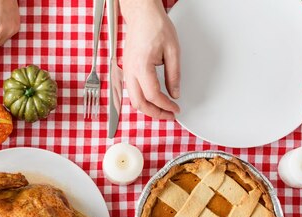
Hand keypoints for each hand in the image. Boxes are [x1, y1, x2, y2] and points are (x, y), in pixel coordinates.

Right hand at [121, 0, 179, 119]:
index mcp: (142, 66)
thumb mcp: (173, 50)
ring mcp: (126, 71)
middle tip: (168, 116)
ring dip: (147, 108)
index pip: (153, 95)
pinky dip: (142, 100)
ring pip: (133, 100)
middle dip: (154, 113)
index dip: (166, 106)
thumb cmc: (154, 26)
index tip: (175, 109)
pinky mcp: (126, 70)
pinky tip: (152, 100)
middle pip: (139, 103)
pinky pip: (132, 92)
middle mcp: (130, 71)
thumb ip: (174, 75)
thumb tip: (175, 93)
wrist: (141, 14)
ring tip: (162, 110)